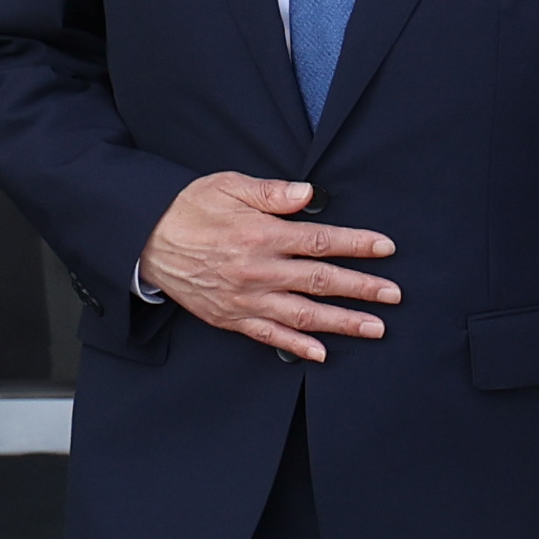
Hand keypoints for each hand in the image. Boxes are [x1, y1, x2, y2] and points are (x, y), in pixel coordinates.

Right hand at [136, 173, 398, 359]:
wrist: (145, 240)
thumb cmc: (187, 209)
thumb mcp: (226, 185)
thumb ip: (270, 192)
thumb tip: (308, 194)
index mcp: (261, 234)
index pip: (321, 241)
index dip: (357, 245)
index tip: (385, 248)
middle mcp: (259, 270)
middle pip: (322, 281)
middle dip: (363, 288)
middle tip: (394, 295)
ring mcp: (246, 298)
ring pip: (303, 313)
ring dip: (342, 322)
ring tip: (374, 328)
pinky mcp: (231, 317)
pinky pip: (270, 335)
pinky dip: (297, 345)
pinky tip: (321, 353)